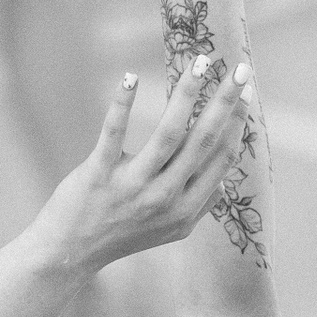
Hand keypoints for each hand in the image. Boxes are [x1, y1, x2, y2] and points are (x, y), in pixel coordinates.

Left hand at [30, 59, 253, 274]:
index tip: (246, 94)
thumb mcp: (171, 230)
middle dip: (225, 102)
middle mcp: (165, 198)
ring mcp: (133, 186)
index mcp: (186, 209)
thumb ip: (199, 206)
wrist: (71, 254)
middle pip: (203, 141)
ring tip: (201, 62)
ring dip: (187, 93)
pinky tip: (132, 77)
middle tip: (240, 69)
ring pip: (169, 133)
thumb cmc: (122, 236)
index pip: (221, 159)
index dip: (237, 124)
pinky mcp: (99, 174)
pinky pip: (114, 132)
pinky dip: (123, 103)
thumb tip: (224, 180)